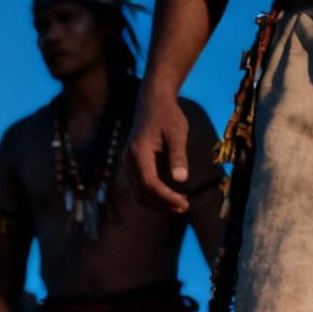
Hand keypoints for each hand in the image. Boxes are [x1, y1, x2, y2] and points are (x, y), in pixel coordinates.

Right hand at [126, 89, 192, 215]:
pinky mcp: (132, 166)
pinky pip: (140, 186)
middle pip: (142, 194)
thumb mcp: (177, 133)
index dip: (166, 197)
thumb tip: (181, 180)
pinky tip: (170, 195)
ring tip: (179, 205)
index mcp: (138, 154)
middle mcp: (128, 162)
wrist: (152, 103)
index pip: (149, 184)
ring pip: (139, 193)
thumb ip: (178, 156)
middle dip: (162, 204)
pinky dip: (155, 195)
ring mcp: (128, 165)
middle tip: (184, 208)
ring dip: (158, 202)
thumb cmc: (167, 116)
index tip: (184, 203)